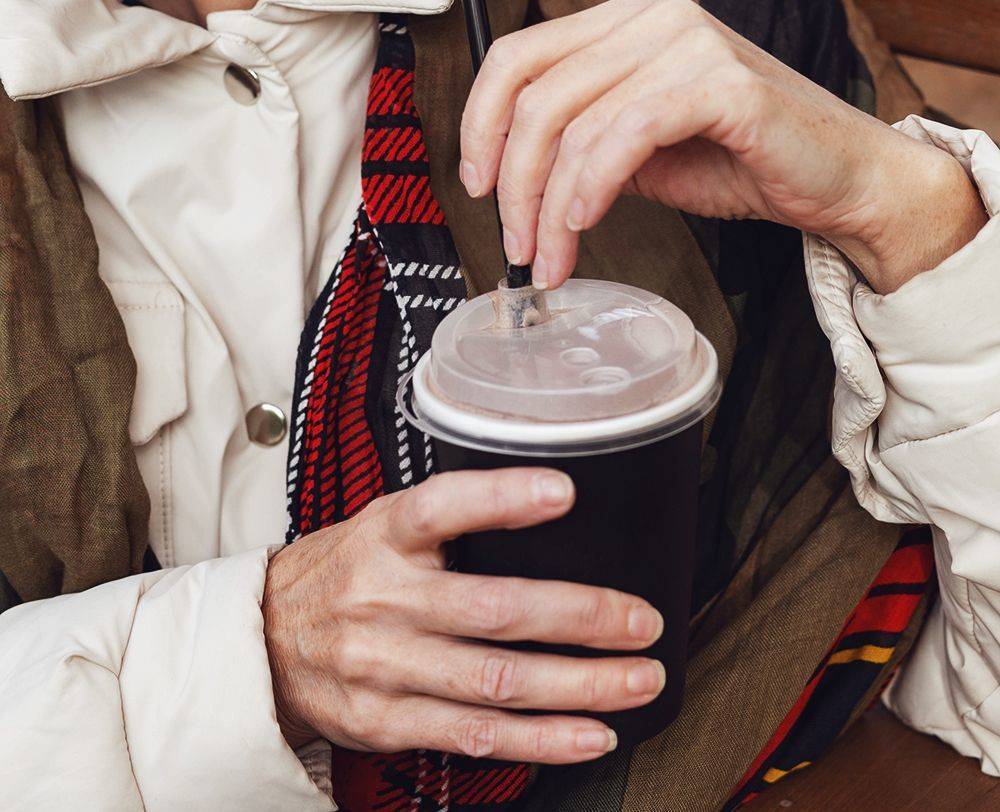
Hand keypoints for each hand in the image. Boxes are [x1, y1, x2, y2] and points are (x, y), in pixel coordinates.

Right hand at [262, 467, 664, 762]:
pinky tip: (591, 733)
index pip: (443, 507)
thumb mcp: (384, 522)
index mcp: (386, 535)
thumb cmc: (345, 571)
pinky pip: (477, 736)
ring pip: (497, 681)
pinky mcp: (387, 722)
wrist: (262, 641)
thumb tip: (551, 499)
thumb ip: (451, 516)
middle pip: (493, 609)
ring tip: (639, 680)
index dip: (503, 498)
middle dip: (580, 617)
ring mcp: (386, 667)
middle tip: (642, 620)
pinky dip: (541, 739)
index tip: (564, 492)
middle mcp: (385, 598)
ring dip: (579, 686)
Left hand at [459, 0, 986, 295]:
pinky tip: (585, 223)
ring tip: (551, 259)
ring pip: (576, 121)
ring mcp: (690, 40)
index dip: (480, 121)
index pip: (517, 53)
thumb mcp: (637, 147)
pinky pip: (627, 132)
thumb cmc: (743, 162)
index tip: (477, 184)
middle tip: (516, 246)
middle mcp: (653, 15)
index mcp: (626, 19)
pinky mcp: (724, 81)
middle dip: (513, 181)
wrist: (843, 181)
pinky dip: (593, 184)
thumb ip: (578, 138)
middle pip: (537, 93)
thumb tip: (502, 174)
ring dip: (549, 204)